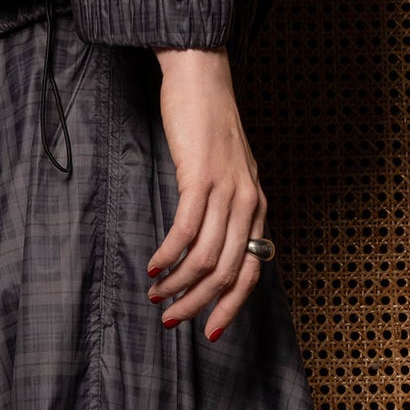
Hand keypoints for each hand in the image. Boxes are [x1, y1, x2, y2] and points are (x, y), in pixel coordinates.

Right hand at [147, 49, 267, 339]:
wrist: (202, 78)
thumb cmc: (208, 126)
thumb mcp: (228, 173)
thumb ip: (228, 209)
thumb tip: (215, 250)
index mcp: (257, 207)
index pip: (252, 272)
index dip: (231, 307)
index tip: (208, 331)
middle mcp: (248, 204)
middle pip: (227, 273)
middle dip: (198, 304)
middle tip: (171, 321)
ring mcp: (227, 191)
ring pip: (206, 257)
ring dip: (178, 284)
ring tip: (155, 295)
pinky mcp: (202, 177)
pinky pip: (186, 230)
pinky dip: (168, 254)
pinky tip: (152, 265)